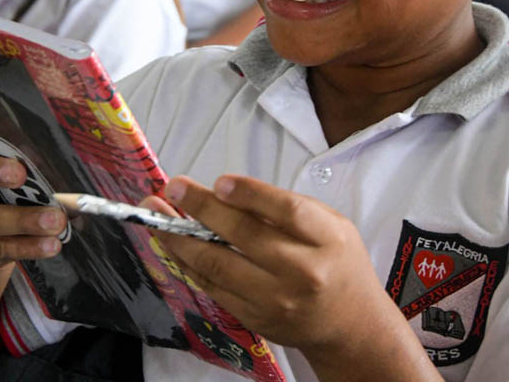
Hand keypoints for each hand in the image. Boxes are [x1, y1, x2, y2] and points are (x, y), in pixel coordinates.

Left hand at [143, 176, 407, 358]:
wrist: (351, 326)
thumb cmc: (339, 263)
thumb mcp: (332, 225)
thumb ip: (290, 209)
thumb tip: (230, 193)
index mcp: (327, 240)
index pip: (287, 212)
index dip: (250, 195)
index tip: (220, 182)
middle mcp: (302, 272)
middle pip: (245, 236)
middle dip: (203, 208)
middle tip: (175, 186)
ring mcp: (275, 300)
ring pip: (219, 265)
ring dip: (181, 238)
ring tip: (157, 216)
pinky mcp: (255, 318)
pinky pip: (213, 287)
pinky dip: (189, 264)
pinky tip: (172, 244)